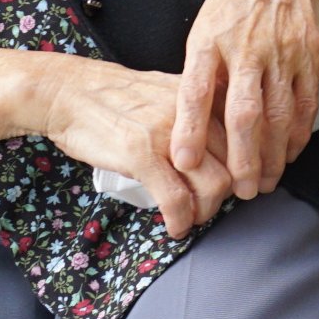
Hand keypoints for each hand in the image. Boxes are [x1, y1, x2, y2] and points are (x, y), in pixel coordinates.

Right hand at [37, 57, 233, 238]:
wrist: (70, 93)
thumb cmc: (117, 97)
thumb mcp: (167, 91)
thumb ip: (197, 112)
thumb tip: (223, 143)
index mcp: (201, 97)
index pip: (245, 137)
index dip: (248, 168)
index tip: (241, 184)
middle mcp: (191, 113)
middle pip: (236, 164)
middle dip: (230, 195)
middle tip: (213, 206)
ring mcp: (167, 134)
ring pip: (214, 185)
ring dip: (207, 212)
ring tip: (193, 218)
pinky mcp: (141, 155)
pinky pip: (175, 199)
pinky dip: (181, 221)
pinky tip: (175, 227)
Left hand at [171, 0, 318, 199]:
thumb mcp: (207, 16)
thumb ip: (204, 62)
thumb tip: (197, 110)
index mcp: (211, 37)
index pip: (195, 92)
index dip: (188, 130)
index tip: (182, 161)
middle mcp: (246, 47)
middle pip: (243, 115)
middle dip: (242, 159)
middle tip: (241, 190)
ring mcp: (282, 51)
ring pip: (278, 115)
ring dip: (274, 155)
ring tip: (268, 180)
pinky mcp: (310, 52)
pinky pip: (306, 101)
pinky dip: (301, 131)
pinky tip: (294, 149)